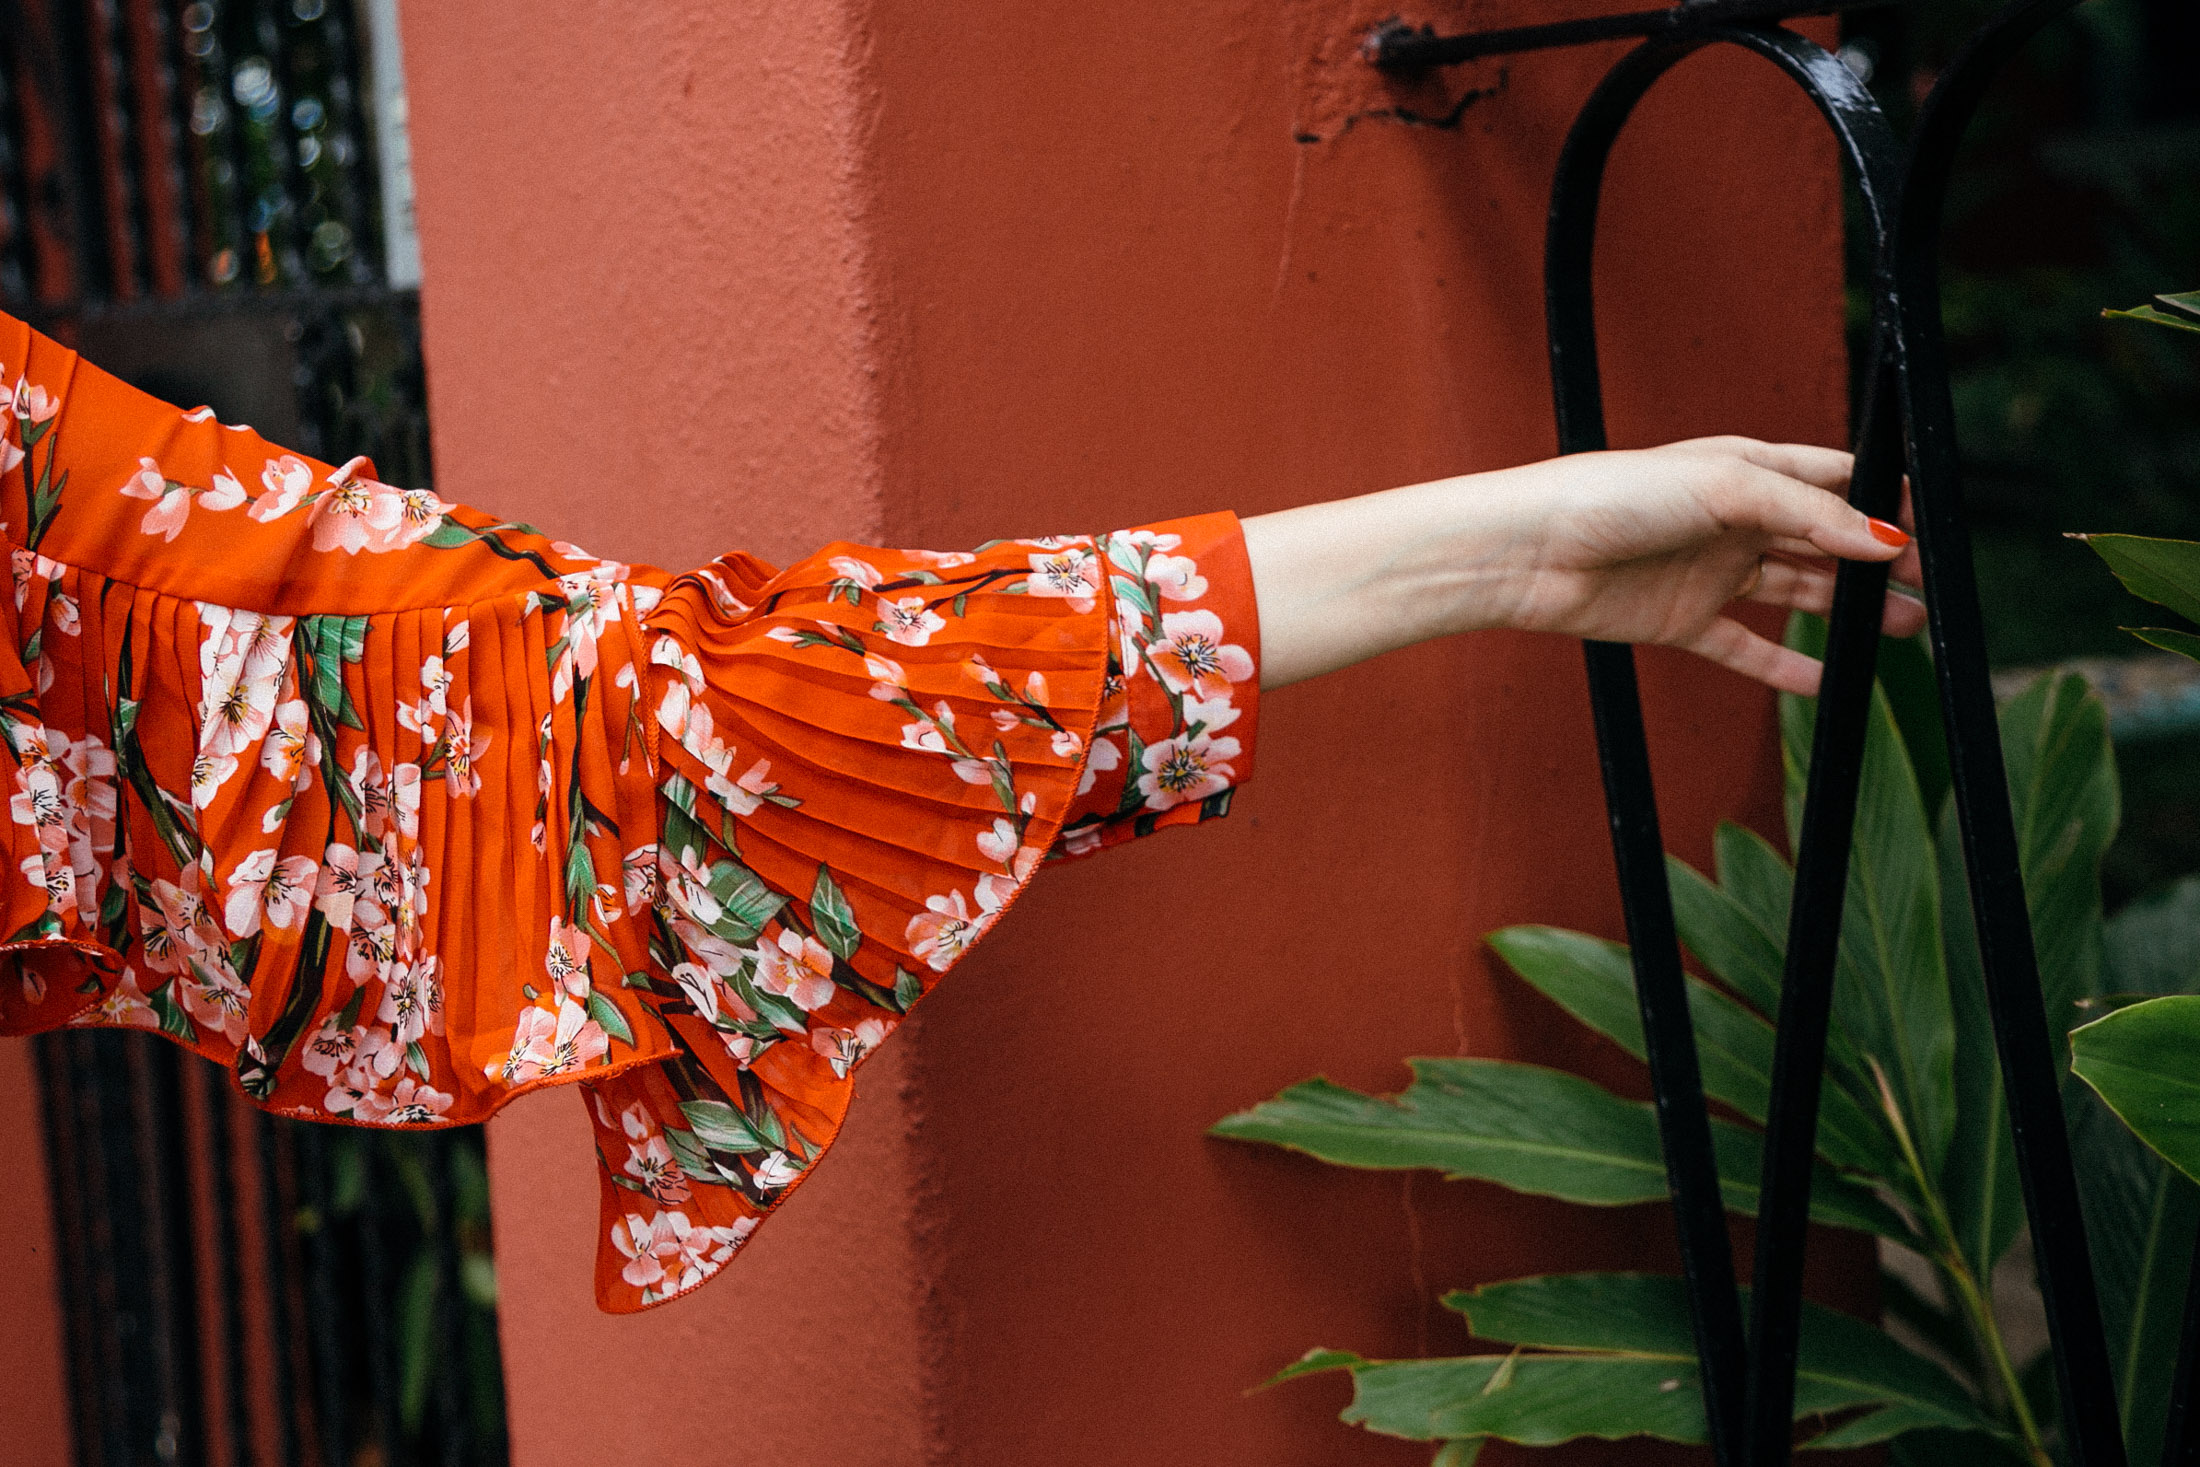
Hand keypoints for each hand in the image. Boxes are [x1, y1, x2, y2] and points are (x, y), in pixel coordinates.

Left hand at [1240, 436, 1924, 694]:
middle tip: (1932, 594)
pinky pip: (1745, 649)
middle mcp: (1732, 519)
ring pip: (1796, 594)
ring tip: (1904, 633)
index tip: (1933, 530)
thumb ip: (1809, 514)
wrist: (1529, 551)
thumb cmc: (1613, 495)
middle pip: (1824, 543)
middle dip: (1877, 565)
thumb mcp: (1725, 486)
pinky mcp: (1680, 621)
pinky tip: (1827, 684)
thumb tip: (1886, 540)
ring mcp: (1708, 572)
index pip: (1834, 482)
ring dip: (1848, 613)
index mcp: (1746, 468)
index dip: (1883, 503)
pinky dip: (1785, 667)